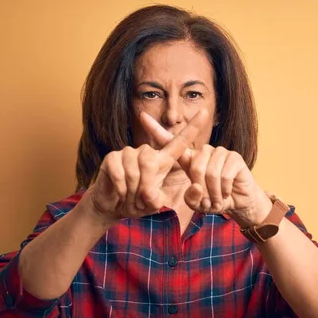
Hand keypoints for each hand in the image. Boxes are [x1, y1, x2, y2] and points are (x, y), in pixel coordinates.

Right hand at [82, 110, 207, 222]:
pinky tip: (120, 193)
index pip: (180, 142)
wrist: (114, 206)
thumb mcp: (153, 204)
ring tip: (130, 197)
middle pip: (150, 161)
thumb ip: (157, 200)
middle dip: (145, 185)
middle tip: (140, 200)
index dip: (193, 128)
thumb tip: (151, 194)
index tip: (205, 111)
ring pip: (134, 167)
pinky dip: (120, 188)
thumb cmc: (138, 203)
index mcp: (163, 161)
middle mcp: (147, 152)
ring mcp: (128, 153)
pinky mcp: (112, 157)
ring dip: (132, 190)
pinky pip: (118, 173)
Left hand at [140, 111, 271, 226]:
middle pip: (194, 167)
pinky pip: (223, 176)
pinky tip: (227, 193)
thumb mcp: (199, 204)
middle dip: (202, 191)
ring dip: (213, 193)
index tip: (142, 117)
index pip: (171, 142)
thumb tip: (196, 186)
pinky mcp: (234, 157)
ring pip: (209, 173)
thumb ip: (192, 199)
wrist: (241, 203)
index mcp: (191, 160)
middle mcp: (204, 152)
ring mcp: (220, 152)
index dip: (156, 131)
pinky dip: (223, 191)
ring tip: (218, 199)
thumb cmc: (216, 201)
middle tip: (208, 202)